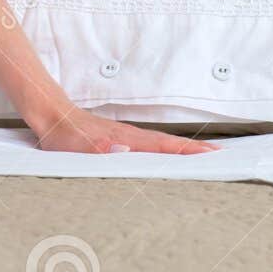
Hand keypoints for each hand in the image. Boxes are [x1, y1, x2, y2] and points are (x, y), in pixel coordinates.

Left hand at [28, 103, 220, 155]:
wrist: (50, 115)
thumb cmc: (62, 134)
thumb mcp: (74, 146)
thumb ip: (97, 148)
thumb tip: (124, 149)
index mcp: (125, 139)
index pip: (162, 146)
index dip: (187, 151)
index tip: (211, 155)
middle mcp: (130, 135)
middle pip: (169, 143)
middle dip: (195, 149)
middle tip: (222, 156)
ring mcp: (126, 135)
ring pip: (161, 142)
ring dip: (183, 148)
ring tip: (205, 155)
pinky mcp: (120, 137)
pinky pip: (150, 144)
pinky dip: (167, 148)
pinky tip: (169, 154)